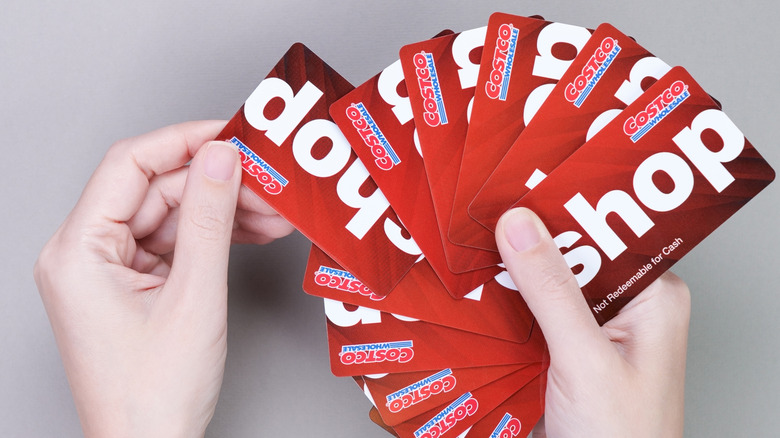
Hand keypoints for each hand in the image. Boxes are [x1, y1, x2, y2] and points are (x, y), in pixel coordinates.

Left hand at [34, 121, 291, 436]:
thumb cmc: (154, 393)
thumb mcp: (194, 296)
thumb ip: (209, 219)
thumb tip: (221, 158)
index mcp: (78, 252)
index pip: (129, 165)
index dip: (184, 141)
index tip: (231, 134)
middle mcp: (84, 255)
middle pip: (155, 190)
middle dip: (216, 183)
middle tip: (267, 180)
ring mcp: (108, 271)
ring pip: (170, 216)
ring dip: (221, 211)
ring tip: (272, 212)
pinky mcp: (131, 286)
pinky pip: (174, 244)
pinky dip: (213, 237)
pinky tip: (251, 232)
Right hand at [496, 208, 689, 437]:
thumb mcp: (584, 360)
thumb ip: (552, 292)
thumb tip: (521, 226)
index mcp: (652, 297)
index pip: (604, 232)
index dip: (559, 207)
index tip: (513, 188)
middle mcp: (625, 307)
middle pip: (571, 255)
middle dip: (526, 240)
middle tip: (479, 216)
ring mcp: (593, 330)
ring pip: (546, 284)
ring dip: (510, 274)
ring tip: (469, 249)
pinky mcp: (564, 350)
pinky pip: (531, 314)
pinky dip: (504, 306)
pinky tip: (475, 295)